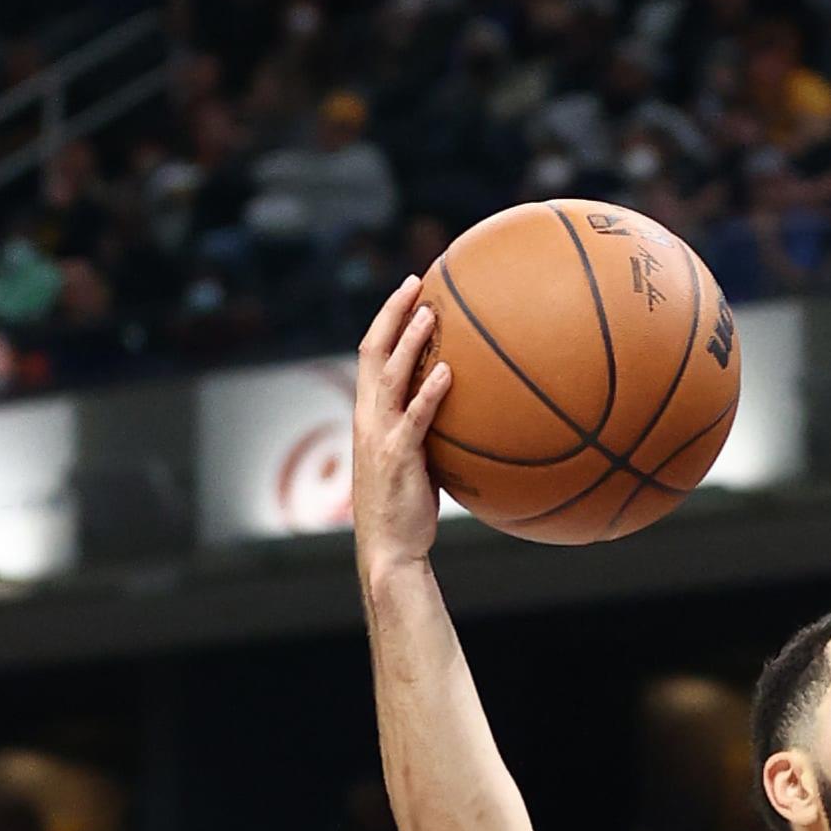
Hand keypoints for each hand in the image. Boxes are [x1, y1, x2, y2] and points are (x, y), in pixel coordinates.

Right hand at [352, 276, 451, 572]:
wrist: (390, 548)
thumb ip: (427, 430)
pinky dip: (430, 393)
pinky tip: (449, 373)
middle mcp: (367, 418)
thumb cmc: (407, 507)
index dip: (386, 320)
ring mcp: (380, 436)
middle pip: (372, 352)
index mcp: (369, 415)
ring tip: (432, 314)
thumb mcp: (416, 459)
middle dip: (392, 314)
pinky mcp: (398, 457)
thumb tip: (462, 410)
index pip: (371, 355)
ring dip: (410, 343)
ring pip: (390, 377)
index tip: (409, 291)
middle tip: (416, 283)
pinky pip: (415, 418)